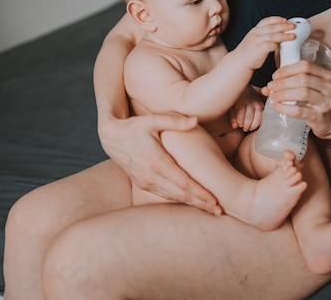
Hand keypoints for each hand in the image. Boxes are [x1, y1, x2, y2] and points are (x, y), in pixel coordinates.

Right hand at [98, 113, 222, 214]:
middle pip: (180, 194)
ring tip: (210, 209)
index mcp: (156, 161)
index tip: (215, 199)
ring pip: (172, 197)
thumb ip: (175, 121)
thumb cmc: (134, 126)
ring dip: (192, 204)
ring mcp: (146, 182)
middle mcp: (150, 175)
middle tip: (219, 210)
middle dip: (200, 203)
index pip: (183, 182)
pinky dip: (179, 200)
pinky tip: (193, 202)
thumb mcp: (153, 120)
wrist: (111, 137)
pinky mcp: (143, 184)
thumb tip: (195, 120)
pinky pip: (164, 195)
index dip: (200, 192)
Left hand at [230, 91, 263, 131]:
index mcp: (241, 101)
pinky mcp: (263, 108)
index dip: (240, 120)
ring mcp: (258, 105)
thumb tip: (235, 126)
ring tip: (250, 128)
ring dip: (253, 125)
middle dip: (246, 124)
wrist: (249, 93)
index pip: (240, 111)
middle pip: (249, 116)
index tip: (239, 125)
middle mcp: (250, 102)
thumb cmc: (239, 102)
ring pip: (257, 117)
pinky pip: (262, 117)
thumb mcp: (233, 107)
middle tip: (244, 129)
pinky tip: (254, 126)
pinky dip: (259, 123)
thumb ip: (233, 116)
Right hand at [233, 16, 294, 69]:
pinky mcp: (259, 49)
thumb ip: (264, 35)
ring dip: (284, 35)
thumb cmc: (248, 52)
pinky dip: (277, 46)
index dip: (277, 19)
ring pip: (273, 35)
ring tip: (292, 36)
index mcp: (255, 30)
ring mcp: (257, 41)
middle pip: (272, 27)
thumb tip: (278, 34)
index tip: (285, 20)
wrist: (239, 62)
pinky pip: (271, 45)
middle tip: (292, 26)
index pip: (267, 21)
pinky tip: (281, 48)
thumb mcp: (254, 39)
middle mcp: (256, 34)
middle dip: (284, 26)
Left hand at [262, 60, 330, 138]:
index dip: (287, 70)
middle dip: (283, 82)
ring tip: (273, 96)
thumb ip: (293, 84)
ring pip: (302, 92)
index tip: (276, 76)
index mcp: (327, 76)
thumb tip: (267, 87)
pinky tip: (276, 106)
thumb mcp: (312, 89)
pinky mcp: (320, 117)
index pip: (305, 66)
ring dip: (283, 93)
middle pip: (302, 78)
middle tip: (271, 86)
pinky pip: (299, 110)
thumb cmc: (320, 103)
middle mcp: (329, 87)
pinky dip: (285, 108)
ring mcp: (326, 102)